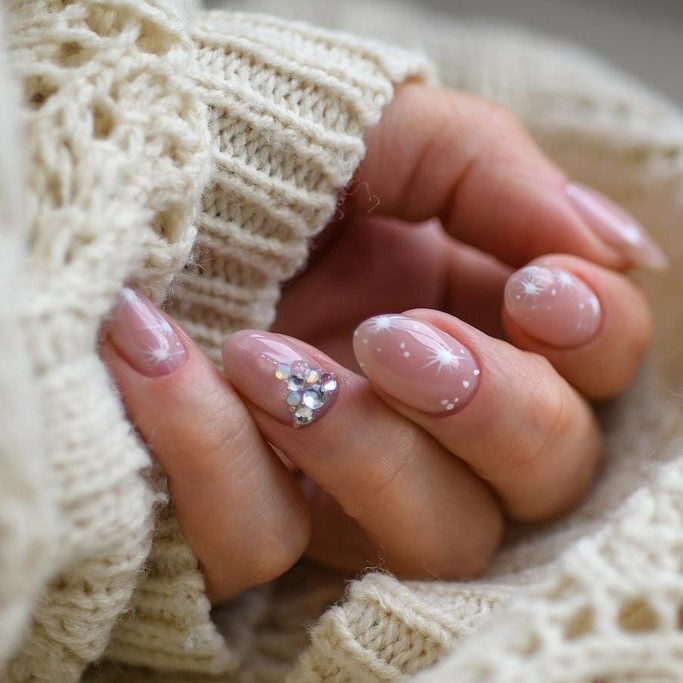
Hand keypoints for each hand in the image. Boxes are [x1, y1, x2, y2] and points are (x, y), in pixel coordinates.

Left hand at [102, 85, 656, 602]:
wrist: (134, 186)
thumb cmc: (266, 155)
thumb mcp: (388, 135)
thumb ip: (501, 179)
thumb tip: (618, 251)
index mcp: (477, 315)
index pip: (596, 366)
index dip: (592, 339)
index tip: (538, 289)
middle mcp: (435, 413)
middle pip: (543, 474)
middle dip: (492, 409)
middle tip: (397, 341)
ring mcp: (351, 478)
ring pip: (432, 539)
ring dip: (361, 448)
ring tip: (263, 354)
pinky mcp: (257, 514)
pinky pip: (262, 542)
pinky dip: (215, 456)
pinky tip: (162, 355)